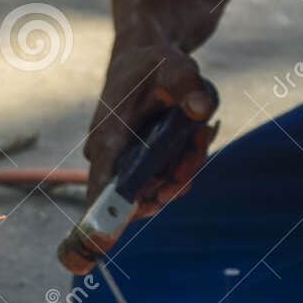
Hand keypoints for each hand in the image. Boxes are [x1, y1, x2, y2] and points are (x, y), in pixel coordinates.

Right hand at [59, 45, 217, 272]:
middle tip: (197, 142)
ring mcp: (125, 165)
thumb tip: (201, 111)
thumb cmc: (153, 64)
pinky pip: (166, 181)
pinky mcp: (140, 166)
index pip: (101, 188)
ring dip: (186, 168)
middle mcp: (111, 158)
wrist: (144, 56)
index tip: (100, 246)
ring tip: (198, 131)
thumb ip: (187, 86)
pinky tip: (196, 135)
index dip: (101, 219)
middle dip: (176, 179)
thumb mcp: (174, 66)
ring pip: (159, 190)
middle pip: (143, 196)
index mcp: (109, 138)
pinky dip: (185, 165)